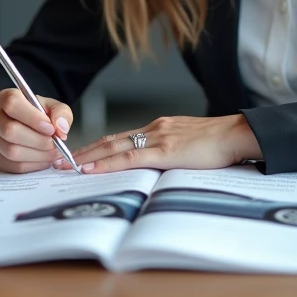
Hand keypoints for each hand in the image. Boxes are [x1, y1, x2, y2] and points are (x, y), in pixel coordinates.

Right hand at [0, 88, 73, 173]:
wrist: (27, 127)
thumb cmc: (40, 115)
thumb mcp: (53, 107)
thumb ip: (61, 113)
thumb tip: (60, 128)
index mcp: (7, 98)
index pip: (12, 104)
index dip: (32, 118)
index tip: (50, 128)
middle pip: (10, 131)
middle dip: (38, 141)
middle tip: (55, 144)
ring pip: (12, 151)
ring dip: (38, 155)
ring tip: (53, 152)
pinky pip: (14, 166)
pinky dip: (34, 165)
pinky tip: (44, 159)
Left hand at [59, 115, 261, 173]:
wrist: (238, 134)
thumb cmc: (220, 143)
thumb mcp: (190, 145)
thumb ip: (171, 152)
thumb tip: (157, 168)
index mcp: (160, 128)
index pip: (120, 137)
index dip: (96, 146)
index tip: (77, 155)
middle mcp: (154, 128)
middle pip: (110, 139)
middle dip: (83, 150)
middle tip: (58, 160)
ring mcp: (158, 137)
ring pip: (114, 146)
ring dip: (88, 156)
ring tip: (66, 165)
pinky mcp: (166, 150)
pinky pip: (129, 157)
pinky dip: (106, 162)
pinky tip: (91, 167)